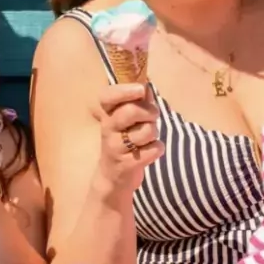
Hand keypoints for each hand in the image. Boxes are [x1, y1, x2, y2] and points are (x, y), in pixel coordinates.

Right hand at [93, 82, 163, 196]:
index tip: (140, 89)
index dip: (124, 90)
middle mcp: (108, 128)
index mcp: (107, 114)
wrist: (113, 177)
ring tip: (148, 137)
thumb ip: (138, 101)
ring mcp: (115, 147)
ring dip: (154, 132)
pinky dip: (157, 148)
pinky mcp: (127, 164)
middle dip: (150, 112)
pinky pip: (154, 149)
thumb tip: (148, 86)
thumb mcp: (126, 119)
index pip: (106, 96)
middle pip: (131, 111)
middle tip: (152, 116)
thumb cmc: (124, 140)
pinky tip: (149, 151)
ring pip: (146, 131)